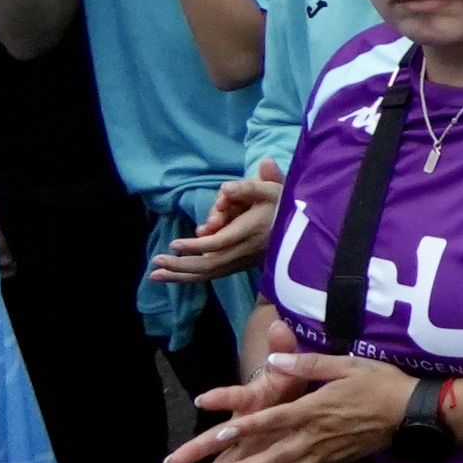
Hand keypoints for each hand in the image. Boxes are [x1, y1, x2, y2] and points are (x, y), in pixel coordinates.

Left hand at [154, 163, 279, 281]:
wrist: (307, 227)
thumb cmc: (286, 203)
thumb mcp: (273, 189)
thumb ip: (251, 185)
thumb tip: (229, 184)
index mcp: (252, 232)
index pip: (220, 243)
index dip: (197, 246)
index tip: (175, 244)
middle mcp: (247, 251)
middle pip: (210, 264)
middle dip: (181, 266)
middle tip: (155, 263)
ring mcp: (245, 261)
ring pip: (211, 274)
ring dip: (182, 276)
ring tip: (155, 276)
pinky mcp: (242, 265)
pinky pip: (215, 274)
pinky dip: (193, 277)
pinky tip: (176, 276)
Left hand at [170, 348, 418, 462]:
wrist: (412, 411)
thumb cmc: (381, 383)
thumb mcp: (348, 364)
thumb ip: (309, 364)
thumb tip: (276, 360)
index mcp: (315, 410)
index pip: (272, 419)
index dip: (244, 427)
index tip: (217, 435)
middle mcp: (315, 437)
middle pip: (272, 458)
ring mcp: (324, 456)